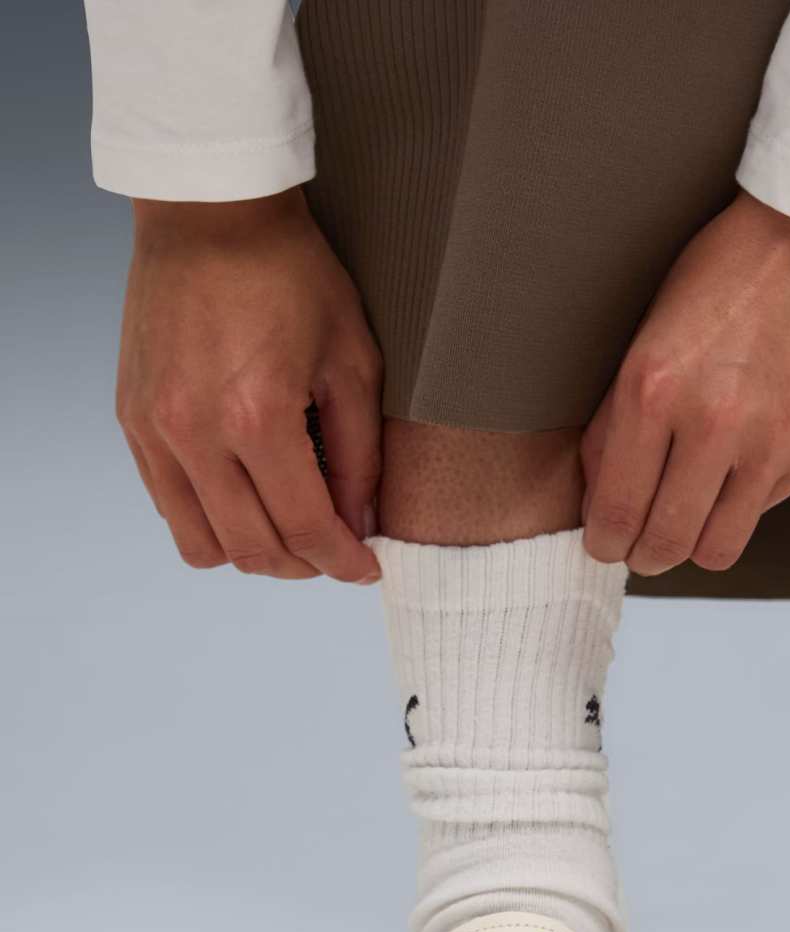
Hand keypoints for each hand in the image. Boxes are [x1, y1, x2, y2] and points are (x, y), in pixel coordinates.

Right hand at [117, 188, 381, 581]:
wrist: (210, 214)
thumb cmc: (291, 276)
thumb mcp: (353, 363)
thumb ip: (360, 455)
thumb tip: (361, 523)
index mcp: (258, 417)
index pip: (307, 529)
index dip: (344, 562)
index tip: (366, 568)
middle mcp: (196, 433)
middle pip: (253, 549)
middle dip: (304, 566)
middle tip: (333, 552)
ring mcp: (155, 429)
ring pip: (202, 544)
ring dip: (252, 553)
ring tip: (289, 532)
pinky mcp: (132, 419)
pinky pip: (168, 505)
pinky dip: (210, 520)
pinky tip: (246, 498)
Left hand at [581, 192, 789, 574]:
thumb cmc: (720, 280)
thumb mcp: (645, 338)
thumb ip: (617, 422)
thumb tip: (600, 499)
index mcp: (653, 389)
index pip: (616, 511)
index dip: (604, 543)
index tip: (605, 543)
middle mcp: (712, 423)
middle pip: (665, 545)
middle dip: (644, 556)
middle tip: (642, 547)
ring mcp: (770, 442)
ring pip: (718, 549)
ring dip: (695, 545)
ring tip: (689, 521)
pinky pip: (764, 511)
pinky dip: (744, 502)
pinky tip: (741, 464)